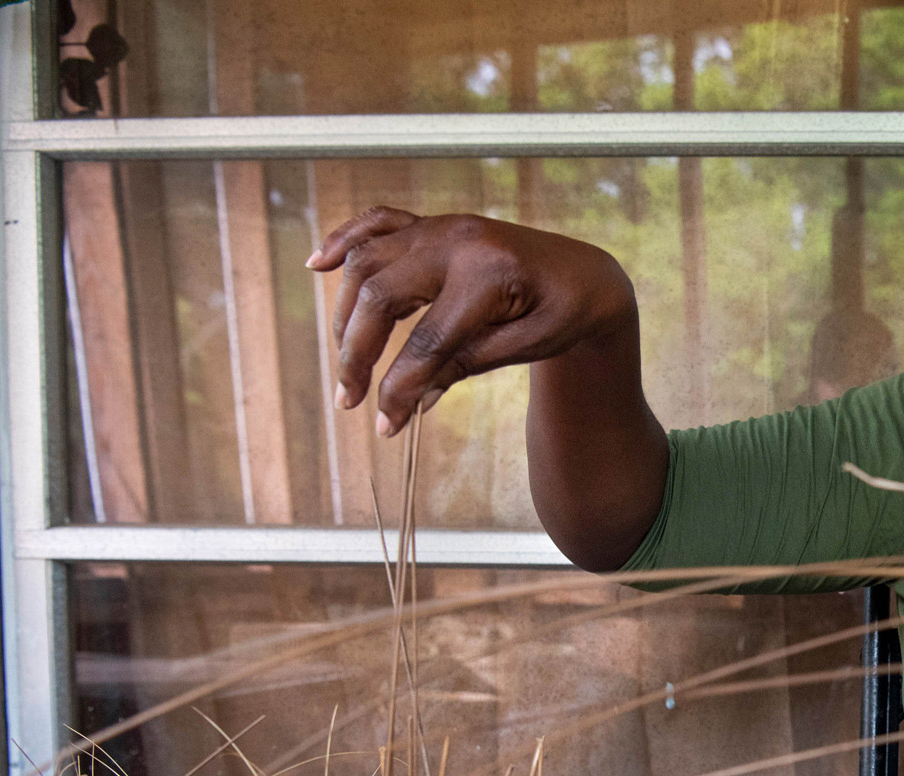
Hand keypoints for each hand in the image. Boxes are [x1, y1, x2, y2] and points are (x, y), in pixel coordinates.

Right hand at [308, 207, 633, 436]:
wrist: (587, 275)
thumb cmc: (565, 314)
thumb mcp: (528, 347)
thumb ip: (467, 365)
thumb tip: (411, 401)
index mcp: (489, 272)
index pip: (427, 340)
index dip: (400, 386)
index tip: (386, 425)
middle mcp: (457, 240)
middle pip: (380, 294)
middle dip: (356, 352)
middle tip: (348, 400)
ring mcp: (442, 226)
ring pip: (368, 261)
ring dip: (346, 312)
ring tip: (345, 362)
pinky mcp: (435, 225)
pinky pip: (379, 223)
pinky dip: (344, 241)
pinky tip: (316, 265)